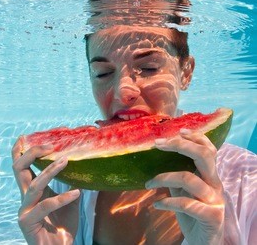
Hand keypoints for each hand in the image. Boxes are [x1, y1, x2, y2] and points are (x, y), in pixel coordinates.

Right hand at [12, 137, 79, 244]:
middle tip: (51, 145)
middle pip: (19, 169)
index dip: (20, 151)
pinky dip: (62, 198)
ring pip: (34, 185)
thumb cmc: (63, 223)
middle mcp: (26, 197)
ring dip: (50, 171)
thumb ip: (72, 184)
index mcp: (33, 190)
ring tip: (65, 160)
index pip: (22, 167)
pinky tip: (76, 193)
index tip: (24, 136)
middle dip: (33, 153)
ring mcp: (26, 210)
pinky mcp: (29, 223)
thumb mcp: (70, 199)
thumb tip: (84, 166)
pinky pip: (46, 206)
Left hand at [145, 129, 223, 244]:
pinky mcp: (212, 216)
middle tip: (158, 144)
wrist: (204, 241)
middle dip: (180, 145)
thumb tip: (158, 156)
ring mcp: (215, 199)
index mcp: (209, 175)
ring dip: (163, 178)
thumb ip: (178, 173)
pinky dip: (167, 202)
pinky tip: (156, 205)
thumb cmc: (191, 212)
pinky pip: (186, 204)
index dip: (196, 137)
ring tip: (148, 184)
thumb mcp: (183, 190)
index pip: (208, 149)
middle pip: (204, 155)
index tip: (178, 130)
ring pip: (188, 178)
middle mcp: (215, 184)